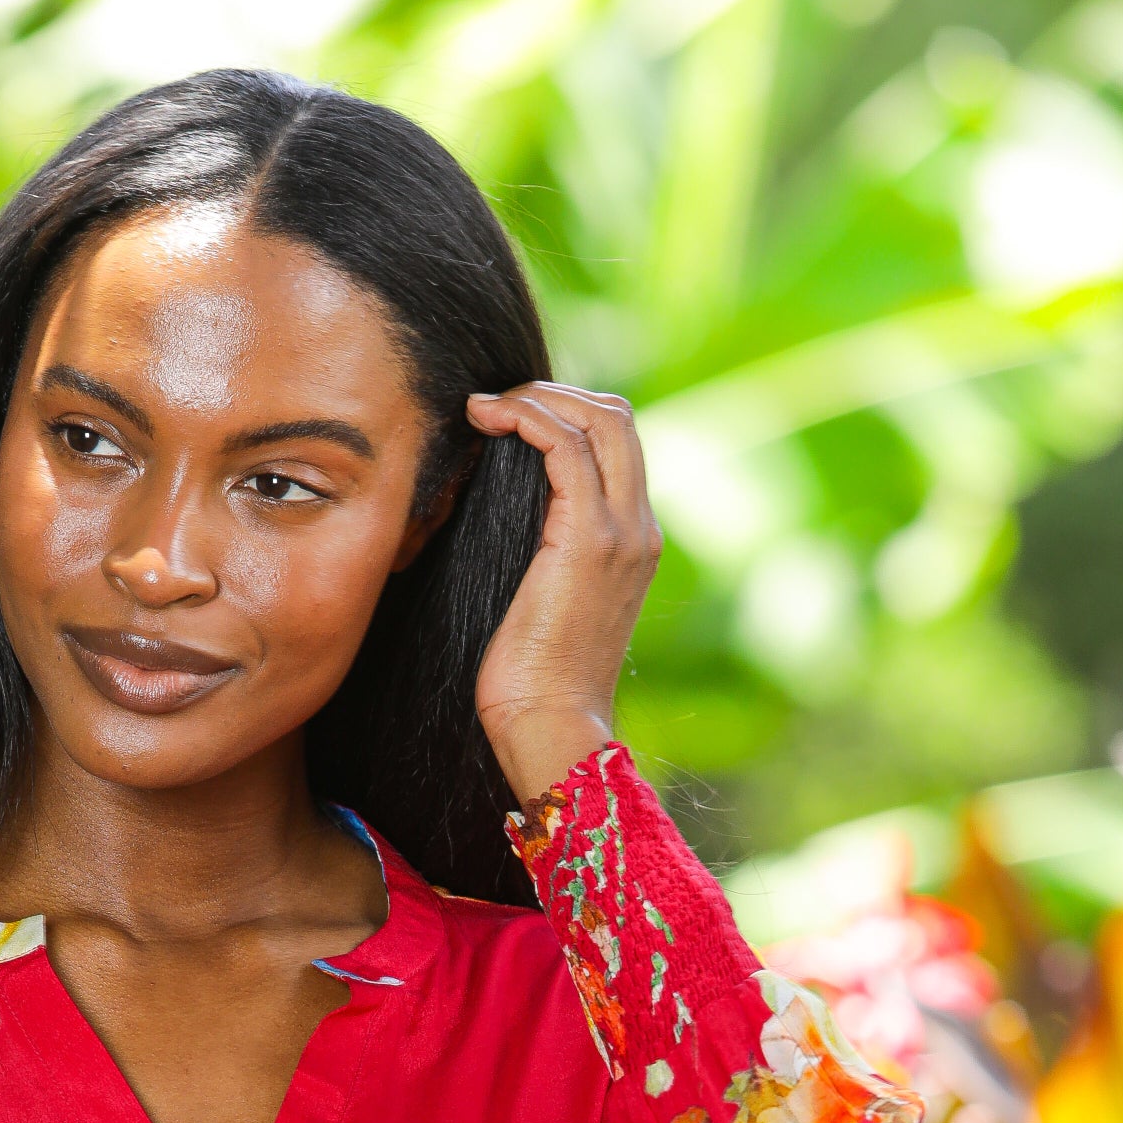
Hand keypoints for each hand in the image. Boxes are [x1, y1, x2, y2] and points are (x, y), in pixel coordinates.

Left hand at [466, 383, 661, 805]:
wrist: (551, 730)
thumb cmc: (531, 684)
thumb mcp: (540, 602)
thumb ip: (538, 552)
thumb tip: (491, 513)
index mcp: (634, 541)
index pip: (616, 442)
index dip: (564, 413)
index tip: (505, 421)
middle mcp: (639, 529)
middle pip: (615, 414)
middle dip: (551, 392)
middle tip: (493, 405)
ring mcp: (621, 532)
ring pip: (597, 416)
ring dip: (535, 397)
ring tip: (483, 409)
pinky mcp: (590, 540)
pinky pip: (565, 446)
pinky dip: (525, 417)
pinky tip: (485, 421)